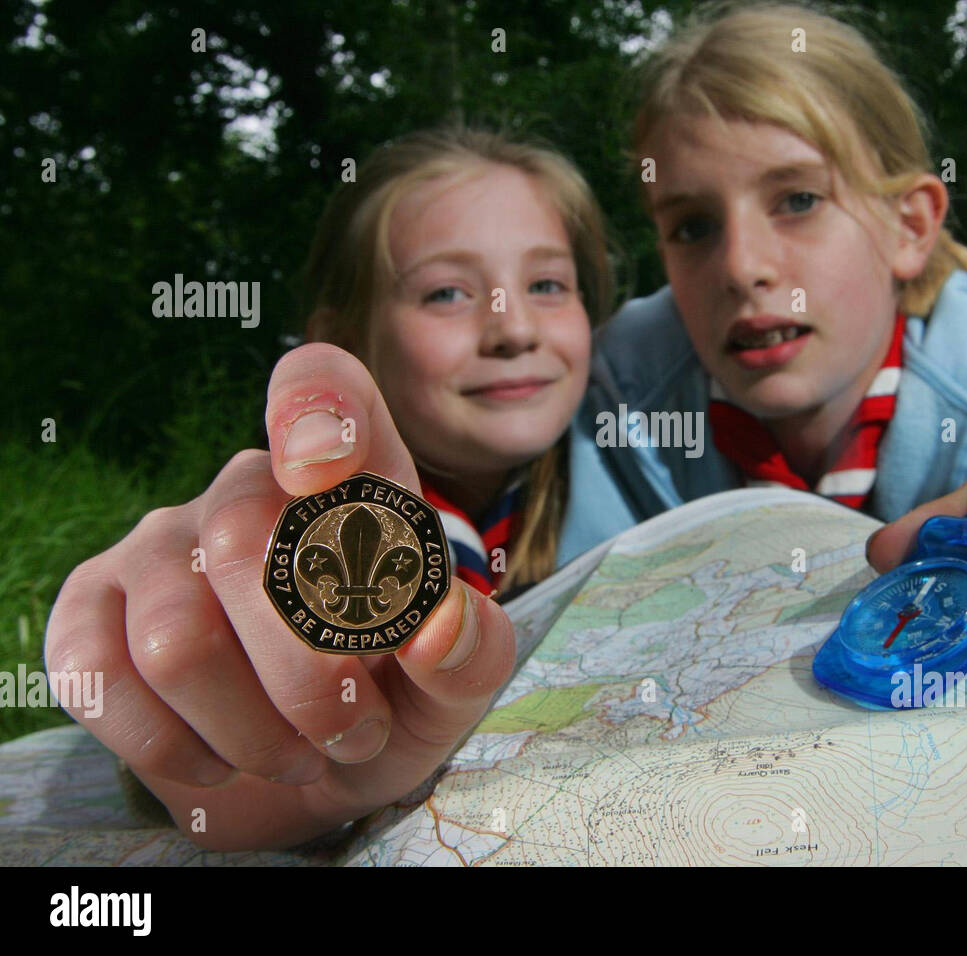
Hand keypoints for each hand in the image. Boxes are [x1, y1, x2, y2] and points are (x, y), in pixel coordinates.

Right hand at [45, 343, 514, 850]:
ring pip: (175, 640)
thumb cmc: (385, 707)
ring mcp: (156, 548)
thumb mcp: (449, 689)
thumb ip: (470, 653)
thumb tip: (437, 625)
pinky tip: (220, 761)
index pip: (321, 385)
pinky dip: (173, 748)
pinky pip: (98, 677)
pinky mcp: (88, 612)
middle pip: (244, 548)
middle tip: (354, 730)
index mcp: (351, 484)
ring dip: (251, 730)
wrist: (304, 775)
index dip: (315, 407)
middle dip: (311, 678)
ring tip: (300, 753)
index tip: (320, 475)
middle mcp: (243, 493)